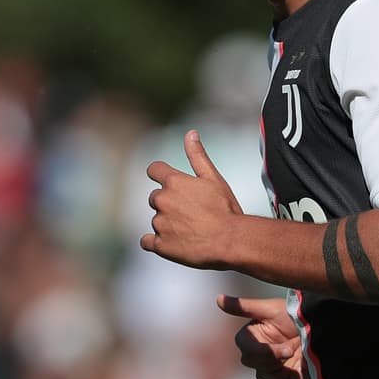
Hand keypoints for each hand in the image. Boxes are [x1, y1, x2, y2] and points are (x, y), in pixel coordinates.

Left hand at [140, 130, 242, 268]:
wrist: (231, 241)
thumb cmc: (225, 209)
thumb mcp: (213, 178)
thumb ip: (198, 156)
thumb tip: (190, 133)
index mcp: (173, 181)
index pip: (153, 170)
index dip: (160, 175)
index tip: (169, 183)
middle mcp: (162, 200)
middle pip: (155, 198)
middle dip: (169, 204)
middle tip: (192, 214)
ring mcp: (159, 223)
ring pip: (157, 220)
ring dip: (168, 224)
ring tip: (192, 231)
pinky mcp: (160, 245)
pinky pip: (147, 242)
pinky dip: (157, 242)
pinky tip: (174, 244)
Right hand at [217, 294, 309, 378]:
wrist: (321, 325)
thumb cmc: (294, 313)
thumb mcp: (270, 308)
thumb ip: (244, 307)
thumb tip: (217, 299)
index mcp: (251, 339)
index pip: (246, 351)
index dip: (265, 352)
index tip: (287, 347)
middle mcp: (259, 356)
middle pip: (254, 366)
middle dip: (274, 359)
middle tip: (293, 349)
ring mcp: (273, 371)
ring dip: (284, 370)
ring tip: (300, 357)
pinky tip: (301, 372)